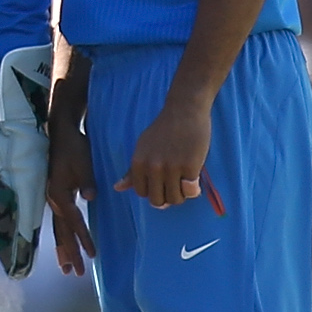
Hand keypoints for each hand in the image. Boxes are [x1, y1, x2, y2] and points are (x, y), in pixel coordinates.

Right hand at [44, 112, 94, 274]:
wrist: (59, 132)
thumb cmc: (73, 147)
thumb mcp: (83, 162)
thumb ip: (86, 182)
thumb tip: (89, 197)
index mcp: (60, 194)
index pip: (74, 222)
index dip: (83, 239)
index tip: (92, 254)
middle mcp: (53, 200)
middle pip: (61, 232)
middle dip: (69, 253)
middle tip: (76, 273)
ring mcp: (52, 199)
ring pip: (57, 229)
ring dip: (62, 249)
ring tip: (65, 267)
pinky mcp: (55, 195)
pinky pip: (58, 221)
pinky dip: (61, 236)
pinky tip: (63, 245)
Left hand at [122, 98, 224, 213]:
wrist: (184, 111)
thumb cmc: (163, 129)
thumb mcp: (142, 147)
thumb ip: (132, 170)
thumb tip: (117, 188)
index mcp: (138, 163)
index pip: (142, 193)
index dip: (153, 191)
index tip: (162, 183)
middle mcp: (153, 167)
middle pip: (158, 201)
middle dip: (167, 197)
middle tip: (175, 185)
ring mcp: (172, 168)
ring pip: (175, 199)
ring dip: (181, 195)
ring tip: (185, 181)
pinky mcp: (190, 167)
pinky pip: (190, 192)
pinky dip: (193, 189)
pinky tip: (194, 178)